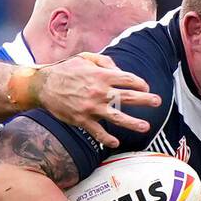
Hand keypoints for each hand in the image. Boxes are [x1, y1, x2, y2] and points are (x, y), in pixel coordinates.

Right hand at [35, 53, 160, 148]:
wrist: (43, 85)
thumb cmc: (65, 70)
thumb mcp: (85, 58)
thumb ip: (104, 62)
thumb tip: (120, 70)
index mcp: (101, 75)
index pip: (128, 79)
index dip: (140, 83)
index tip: (145, 87)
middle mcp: (99, 92)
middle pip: (128, 97)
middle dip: (145, 100)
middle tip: (157, 102)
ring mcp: (91, 107)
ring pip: (117, 117)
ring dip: (133, 123)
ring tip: (145, 127)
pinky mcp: (82, 120)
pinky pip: (97, 132)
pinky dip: (106, 138)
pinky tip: (116, 142)